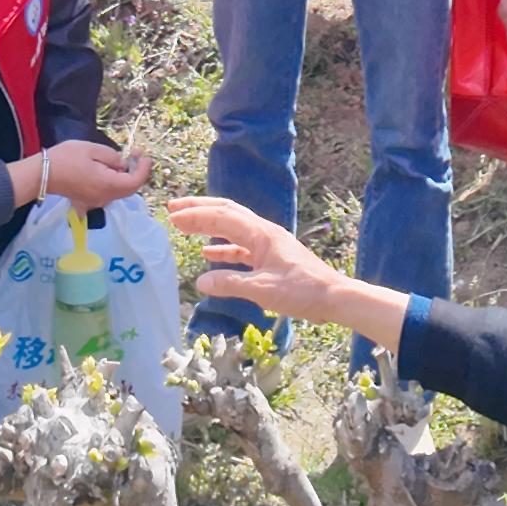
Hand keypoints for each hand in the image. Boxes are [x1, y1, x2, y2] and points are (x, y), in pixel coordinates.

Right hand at [18, 139, 150, 210]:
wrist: (43, 174)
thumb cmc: (66, 158)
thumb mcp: (91, 149)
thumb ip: (112, 157)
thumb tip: (122, 164)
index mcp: (108, 184)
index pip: (135, 182)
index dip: (143, 169)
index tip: (143, 155)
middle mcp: (105, 197)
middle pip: (130, 189)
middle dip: (136, 172)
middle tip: (134, 155)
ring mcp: (96, 200)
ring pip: (120, 192)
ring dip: (126, 177)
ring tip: (123, 159)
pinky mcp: (89, 200)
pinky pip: (109, 193)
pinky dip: (115, 182)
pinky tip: (109, 169)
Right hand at [166, 196, 346, 321]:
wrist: (333, 296)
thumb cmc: (302, 292)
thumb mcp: (263, 291)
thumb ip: (230, 284)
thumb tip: (200, 281)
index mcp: (261, 234)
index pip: (222, 217)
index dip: (196, 214)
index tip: (172, 215)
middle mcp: (263, 232)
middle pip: (226, 212)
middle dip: (199, 209)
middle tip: (173, 209)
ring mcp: (268, 243)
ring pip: (232, 227)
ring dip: (208, 225)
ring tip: (184, 227)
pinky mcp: (271, 256)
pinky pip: (241, 246)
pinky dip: (222, 247)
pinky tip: (208, 254)